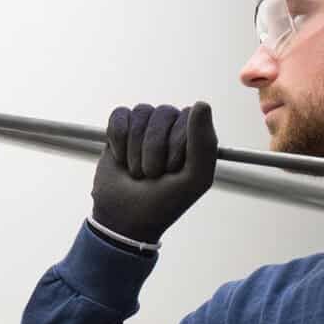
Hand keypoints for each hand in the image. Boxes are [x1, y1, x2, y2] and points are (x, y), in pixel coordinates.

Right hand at [89, 101, 217, 245]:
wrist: (125, 219)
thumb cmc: (165, 201)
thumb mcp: (195, 179)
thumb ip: (204, 143)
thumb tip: (201, 104)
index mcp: (193, 136)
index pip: (189, 116)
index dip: (177, 143)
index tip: (173, 170)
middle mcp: (170, 126)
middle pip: (164, 112)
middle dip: (154, 148)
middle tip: (152, 173)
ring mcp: (144, 126)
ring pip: (141, 113)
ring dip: (135, 148)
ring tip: (136, 170)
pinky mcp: (119, 128)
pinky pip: (120, 115)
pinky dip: (118, 140)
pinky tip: (120, 158)